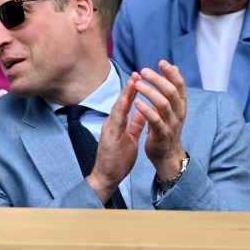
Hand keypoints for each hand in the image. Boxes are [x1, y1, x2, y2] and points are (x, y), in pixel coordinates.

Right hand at [88, 74, 145, 201]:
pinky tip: (125, 100)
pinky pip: (116, 121)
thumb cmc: (117, 159)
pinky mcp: (109, 137)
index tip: (142, 78)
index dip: (134, 91)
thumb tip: (143, 111)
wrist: (106, 177)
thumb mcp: (130, 138)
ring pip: (118, 108)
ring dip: (126, 94)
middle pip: (122, 102)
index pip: (127, 104)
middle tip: (139, 73)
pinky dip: (120, 109)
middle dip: (130, 87)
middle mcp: (112, 124)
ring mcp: (110, 129)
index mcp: (118, 124)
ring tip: (133, 81)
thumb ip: (135, 124)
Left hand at [132, 61, 187, 180]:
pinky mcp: (162, 134)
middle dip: (157, 79)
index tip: (161, 62)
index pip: (179, 85)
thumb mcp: (171, 107)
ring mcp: (171, 124)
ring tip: (137, 84)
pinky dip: (146, 110)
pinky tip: (136, 102)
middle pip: (171, 92)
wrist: (167, 155)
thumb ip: (170, 89)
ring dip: (150, 92)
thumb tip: (174, 67)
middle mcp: (178, 113)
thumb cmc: (166, 127)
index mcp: (180, 105)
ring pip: (163, 104)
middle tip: (144, 71)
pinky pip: (155, 120)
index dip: (171, 73)